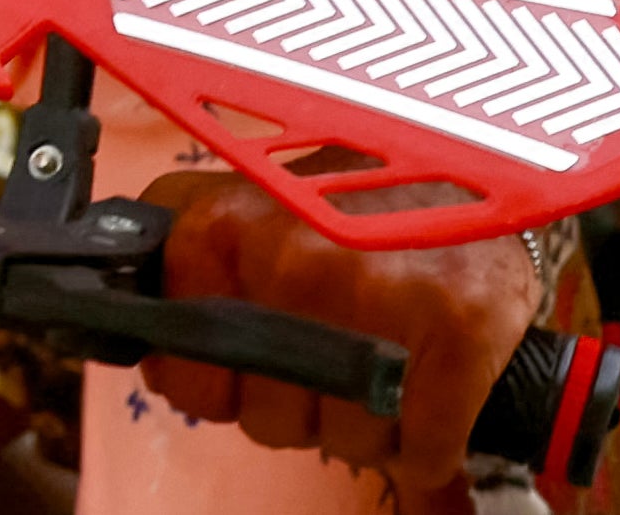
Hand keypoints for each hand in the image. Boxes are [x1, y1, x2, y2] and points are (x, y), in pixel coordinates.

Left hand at [135, 173, 535, 513]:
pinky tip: (429, 388)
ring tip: (387, 353)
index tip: (251, 365)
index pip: (186, 380)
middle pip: (269, 421)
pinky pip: (418, 452)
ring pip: (343, 443)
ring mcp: (379, 293)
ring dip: (366, 422)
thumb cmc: (357, 194)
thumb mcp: (248, 199)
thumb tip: (136, 319)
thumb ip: (186, 252)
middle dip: (301, 404)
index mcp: (226, 226)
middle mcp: (294, 257)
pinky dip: (427, 442)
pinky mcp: (460, 328)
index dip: (221, 387)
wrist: (484, 168)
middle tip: (337, 348)